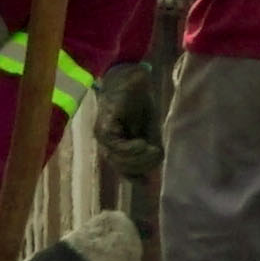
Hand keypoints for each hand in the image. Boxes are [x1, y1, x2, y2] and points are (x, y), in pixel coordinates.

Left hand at [93, 60, 165, 179]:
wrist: (132, 78)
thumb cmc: (140, 102)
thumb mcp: (149, 130)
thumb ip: (149, 150)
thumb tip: (152, 174)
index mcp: (116, 146)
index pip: (123, 170)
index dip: (135, 177)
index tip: (148, 182)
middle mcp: (106, 143)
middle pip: (122, 168)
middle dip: (141, 166)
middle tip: (156, 155)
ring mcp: (103, 136)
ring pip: (119, 160)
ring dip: (138, 159)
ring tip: (152, 149)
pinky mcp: (103, 128)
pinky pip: (116, 147)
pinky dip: (130, 149)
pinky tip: (142, 143)